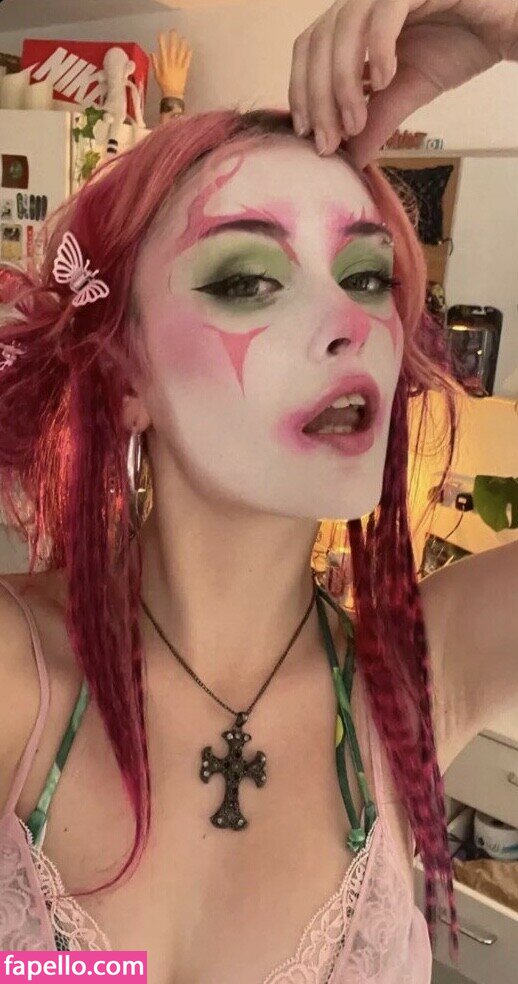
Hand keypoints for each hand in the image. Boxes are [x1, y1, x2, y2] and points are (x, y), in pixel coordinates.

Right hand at [150, 29, 192, 99]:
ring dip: (182, 45)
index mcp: (164, 64)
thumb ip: (155, 63)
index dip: (162, 41)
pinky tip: (190, 48)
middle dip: (173, 39)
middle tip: (173, 31)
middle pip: (172, 49)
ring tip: (183, 37)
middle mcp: (172, 64)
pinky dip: (188, 55)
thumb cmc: (163, 85)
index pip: (162, 50)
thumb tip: (152, 53)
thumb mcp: (156, 74)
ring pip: (180, 53)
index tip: (161, 33)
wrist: (172, 94)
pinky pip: (187, 61)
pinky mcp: (184, 70)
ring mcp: (179, 67)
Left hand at [288, 0, 517, 167]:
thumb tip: (350, 160)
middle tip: (330, 141)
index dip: (301, 90)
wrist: (504, 27)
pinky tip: (386, 79)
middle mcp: (363, 0)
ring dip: (343, 81)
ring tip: (357, 120)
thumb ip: (376, 120)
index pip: (309, 49)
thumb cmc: (458, 45)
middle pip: (318, 41)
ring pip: (343, 27)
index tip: (309, 134)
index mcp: (354, 23)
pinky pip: (384, 12)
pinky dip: (378, 49)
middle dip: (318, 98)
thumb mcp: (407, 93)